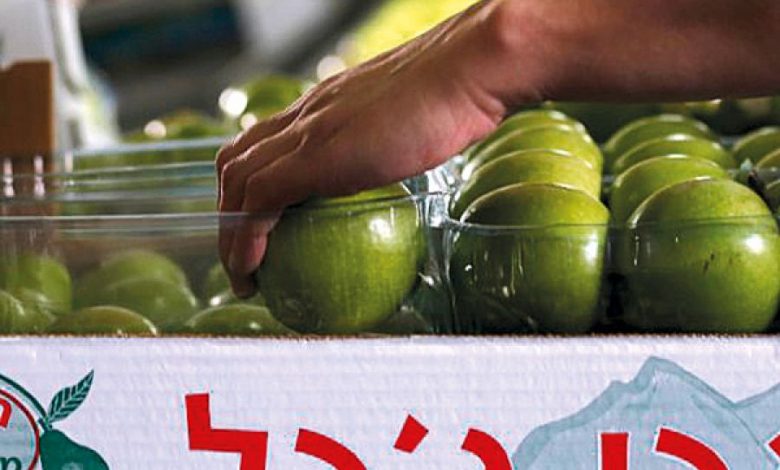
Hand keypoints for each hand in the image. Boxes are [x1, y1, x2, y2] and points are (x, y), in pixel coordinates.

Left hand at [216, 1, 515, 297]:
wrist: (467, 71)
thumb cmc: (458, 94)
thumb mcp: (413, 122)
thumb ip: (392, 143)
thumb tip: (401, 172)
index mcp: (323, 105)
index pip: (262, 141)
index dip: (247, 183)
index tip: (257, 222)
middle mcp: (305, 114)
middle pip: (236, 162)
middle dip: (227, 210)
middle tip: (243, 253)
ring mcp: (307, 132)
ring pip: (237, 183)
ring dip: (230, 234)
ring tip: (243, 274)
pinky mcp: (316, 155)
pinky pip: (260, 202)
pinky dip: (247, 239)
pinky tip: (255, 270)